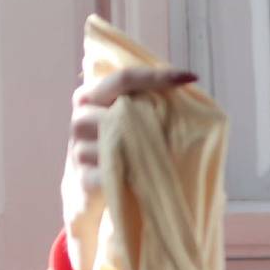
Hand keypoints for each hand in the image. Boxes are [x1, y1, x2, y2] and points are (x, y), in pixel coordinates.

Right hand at [60, 66, 197, 269]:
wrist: (90, 193)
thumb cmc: (120, 152)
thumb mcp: (130, 125)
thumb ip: (146, 106)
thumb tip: (191, 91)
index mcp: (92, 96)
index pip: (125, 77)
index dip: (157, 76)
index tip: (191, 77)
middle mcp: (82, 117)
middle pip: (122, 108)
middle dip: (155, 119)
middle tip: (186, 129)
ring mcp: (78, 149)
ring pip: (119, 143)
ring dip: (147, 152)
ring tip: (165, 161)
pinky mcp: (82, 179)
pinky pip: (113, 174)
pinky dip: (133, 178)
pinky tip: (145, 183)